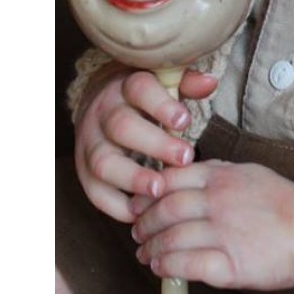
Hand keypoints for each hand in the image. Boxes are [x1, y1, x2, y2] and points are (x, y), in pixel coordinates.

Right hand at [74, 65, 217, 223]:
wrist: (102, 101)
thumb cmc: (145, 95)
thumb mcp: (164, 81)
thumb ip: (187, 83)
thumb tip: (209, 82)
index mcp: (126, 85)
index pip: (140, 89)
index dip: (162, 106)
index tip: (185, 122)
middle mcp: (103, 111)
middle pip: (122, 127)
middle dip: (155, 145)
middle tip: (185, 158)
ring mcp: (89, 141)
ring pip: (103, 162)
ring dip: (132, 179)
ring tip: (160, 191)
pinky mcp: (83, 168)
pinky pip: (94, 191)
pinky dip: (115, 205)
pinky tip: (140, 212)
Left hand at [130, 159, 293, 289]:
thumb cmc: (285, 202)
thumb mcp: (251, 171)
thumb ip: (219, 170)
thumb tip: (191, 172)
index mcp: (222, 177)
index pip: (171, 179)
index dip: (148, 193)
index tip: (139, 204)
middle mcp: (218, 202)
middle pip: (164, 209)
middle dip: (143, 223)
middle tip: (136, 231)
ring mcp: (222, 233)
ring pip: (170, 239)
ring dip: (150, 248)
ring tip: (145, 254)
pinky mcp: (230, 265)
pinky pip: (187, 265)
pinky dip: (167, 268)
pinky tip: (161, 269)